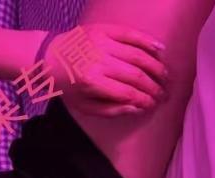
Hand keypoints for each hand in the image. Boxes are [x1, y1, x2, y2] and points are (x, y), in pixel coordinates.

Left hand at [44, 24, 168, 116]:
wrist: (48, 57)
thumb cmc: (67, 86)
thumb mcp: (84, 106)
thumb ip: (111, 110)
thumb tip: (137, 108)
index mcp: (92, 82)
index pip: (128, 93)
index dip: (145, 100)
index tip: (154, 105)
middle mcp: (99, 60)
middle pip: (136, 75)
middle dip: (154, 87)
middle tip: (164, 94)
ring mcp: (102, 42)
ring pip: (138, 55)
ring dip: (156, 67)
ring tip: (166, 77)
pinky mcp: (104, 29)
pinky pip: (131, 34)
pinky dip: (148, 42)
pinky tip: (161, 51)